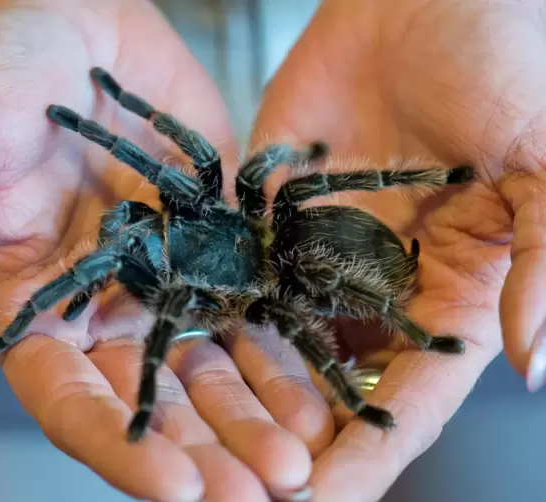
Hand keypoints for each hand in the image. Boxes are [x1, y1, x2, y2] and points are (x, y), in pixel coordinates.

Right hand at [0, 1, 329, 499]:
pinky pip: (254, 303)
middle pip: (158, 402)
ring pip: (214, 367)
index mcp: (34, 309)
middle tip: (264, 492)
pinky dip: (286, 347)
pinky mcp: (215, 240)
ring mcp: (166, 278)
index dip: (121, 445)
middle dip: (210, 451)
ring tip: (304, 457)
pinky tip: (323, 384)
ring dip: (258, 416)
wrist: (64, 21)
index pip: (72, 400)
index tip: (175, 487)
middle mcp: (103, 309)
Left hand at [251, 0, 545, 498]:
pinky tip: (176, 359)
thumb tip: (533, 366)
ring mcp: (318, 247)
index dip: (371, 453)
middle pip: (333, 382)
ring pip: (277, 338)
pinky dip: (215, 313)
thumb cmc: (514, 62)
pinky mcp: (271, 207)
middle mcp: (376, 281)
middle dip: (294, 440)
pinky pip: (241, 269)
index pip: (409, 393)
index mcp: (450, 288)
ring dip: (243, 395)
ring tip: (202, 451)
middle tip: (245, 494)